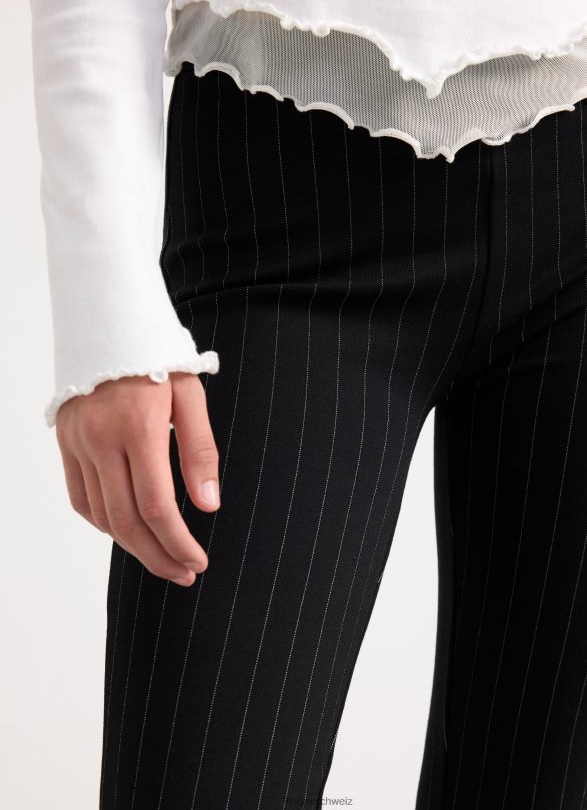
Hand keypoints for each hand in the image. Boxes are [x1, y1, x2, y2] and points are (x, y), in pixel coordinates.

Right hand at [55, 372, 220, 585]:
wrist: (107, 324)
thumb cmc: (157, 357)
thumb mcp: (190, 395)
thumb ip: (199, 451)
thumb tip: (207, 505)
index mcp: (138, 427)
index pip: (157, 506)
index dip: (178, 543)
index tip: (198, 562)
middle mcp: (101, 440)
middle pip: (127, 521)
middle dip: (158, 556)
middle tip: (183, 574)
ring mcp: (78, 444)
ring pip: (101, 516)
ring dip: (132, 546)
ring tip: (162, 558)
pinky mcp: (66, 443)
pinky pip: (80, 498)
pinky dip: (104, 523)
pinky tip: (128, 531)